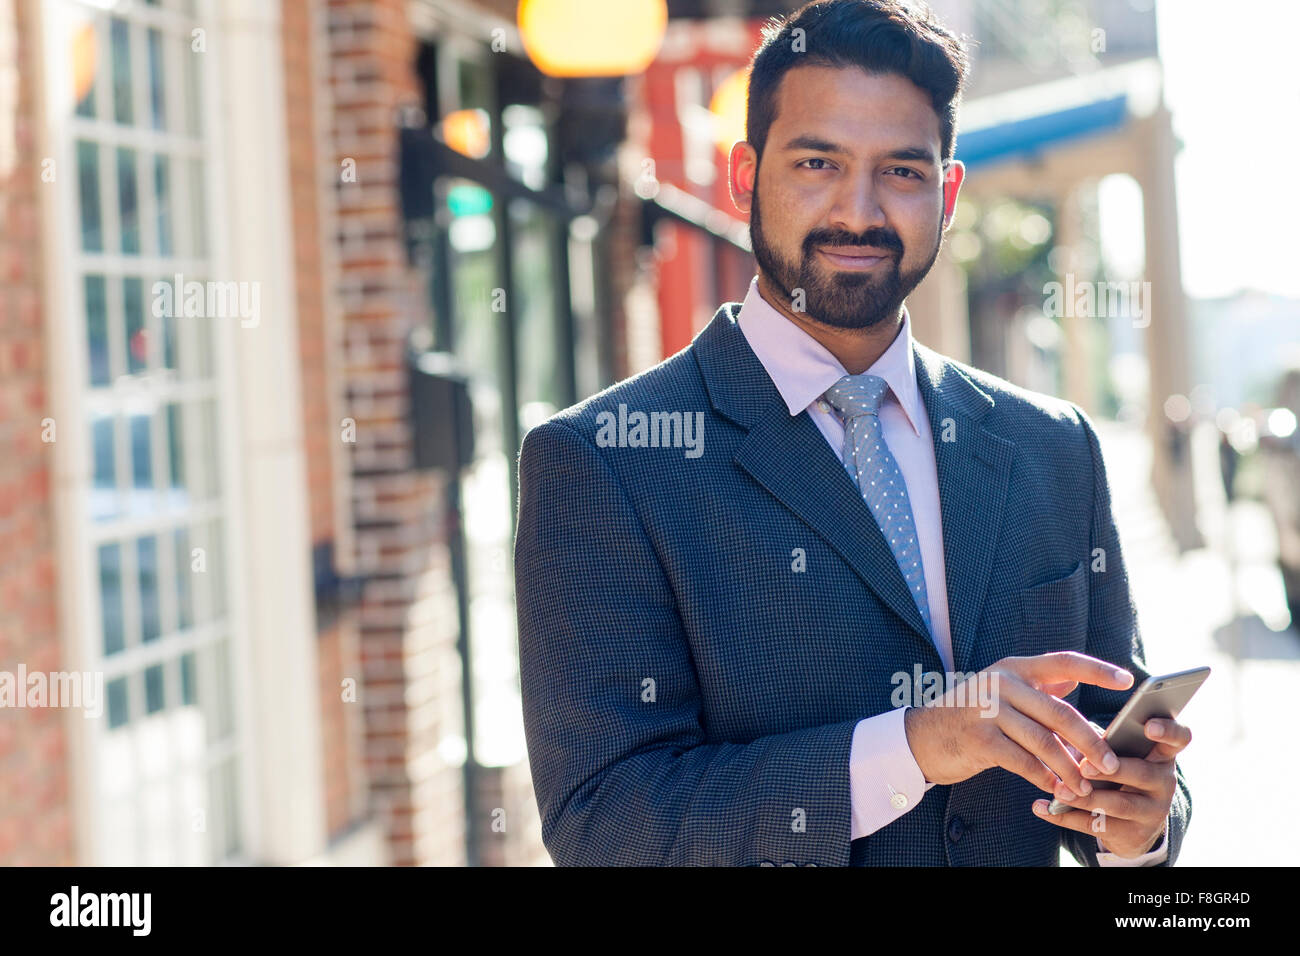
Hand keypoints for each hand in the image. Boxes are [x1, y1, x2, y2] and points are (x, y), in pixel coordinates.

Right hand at [902, 652, 1131, 798]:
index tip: (1128, 682)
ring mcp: (987, 709)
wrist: (921, 736)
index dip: (1097, 670)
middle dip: (1090, 742)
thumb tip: (1081, 694)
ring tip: (1084, 788)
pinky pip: (1022, 761)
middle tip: (1110, 764)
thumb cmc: (971, 718)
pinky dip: (1042, 777)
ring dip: (1069, 769)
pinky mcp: (978, 737)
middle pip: (1060, 712)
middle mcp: (1002, 682)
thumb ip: (1038, 693)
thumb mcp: (1002, 695)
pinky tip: (1054, 788)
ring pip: (1043, 741)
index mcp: (1014, 668)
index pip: (1063, 662)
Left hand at [1031, 716, 1189, 857]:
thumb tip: (1064, 730)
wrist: (1131, 826)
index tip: (1148, 726)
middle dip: (1111, 770)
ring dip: (1084, 797)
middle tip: (1084, 767)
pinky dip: (1064, 816)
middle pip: (1142, 773)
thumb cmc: (1118, 772)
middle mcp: (1163, 782)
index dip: (1167, 730)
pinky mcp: (1132, 835)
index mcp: (1161, 754)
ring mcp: (1151, 811)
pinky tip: (1042, 807)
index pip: (1178, 739)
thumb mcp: (1119, 755)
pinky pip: (1096, 826)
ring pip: (1118, 804)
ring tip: (1059, 790)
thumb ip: (1101, 742)